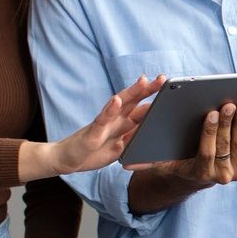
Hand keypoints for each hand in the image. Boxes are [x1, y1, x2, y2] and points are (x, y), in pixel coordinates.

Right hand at [33, 75, 163, 177]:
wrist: (67, 159)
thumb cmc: (94, 152)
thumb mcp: (121, 150)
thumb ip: (134, 141)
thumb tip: (153, 136)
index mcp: (123, 123)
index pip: (141, 107)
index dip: (155, 98)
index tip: (169, 88)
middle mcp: (114, 119)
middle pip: (133, 100)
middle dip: (147, 89)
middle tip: (162, 78)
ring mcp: (103, 123)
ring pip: (119, 104)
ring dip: (132, 92)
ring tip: (143, 81)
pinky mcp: (92, 133)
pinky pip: (102, 120)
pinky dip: (110, 109)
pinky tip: (116, 101)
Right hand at [136, 102, 236, 187]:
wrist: (198, 176)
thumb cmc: (177, 161)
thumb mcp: (162, 163)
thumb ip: (146, 162)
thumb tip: (125, 163)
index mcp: (200, 174)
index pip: (207, 152)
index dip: (210, 132)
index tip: (210, 113)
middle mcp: (220, 177)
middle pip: (226, 146)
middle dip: (228, 124)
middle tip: (229, 104)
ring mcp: (236, 173)